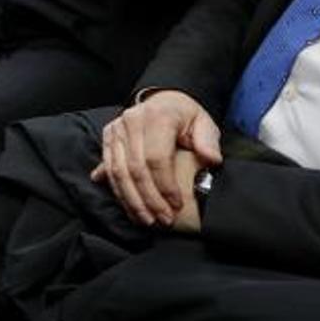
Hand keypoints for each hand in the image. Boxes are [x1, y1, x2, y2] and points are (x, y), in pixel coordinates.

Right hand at [90, 90, 220, 226]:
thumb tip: (211, 159)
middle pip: (135, 169)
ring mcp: (116, 130)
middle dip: (149, 199)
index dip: (165, 186)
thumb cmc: (184, 116)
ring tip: (147, 220)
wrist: (162, 100)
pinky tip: (131, 209)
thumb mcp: (203, 123)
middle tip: (162, 220)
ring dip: (132, 201)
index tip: (176, 205)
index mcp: (157, 117)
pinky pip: (109, 170)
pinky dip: (119, 192)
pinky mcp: (108, 138)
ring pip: (119, 172)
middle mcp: (131, 121)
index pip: (156, 158)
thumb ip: (208, 141)